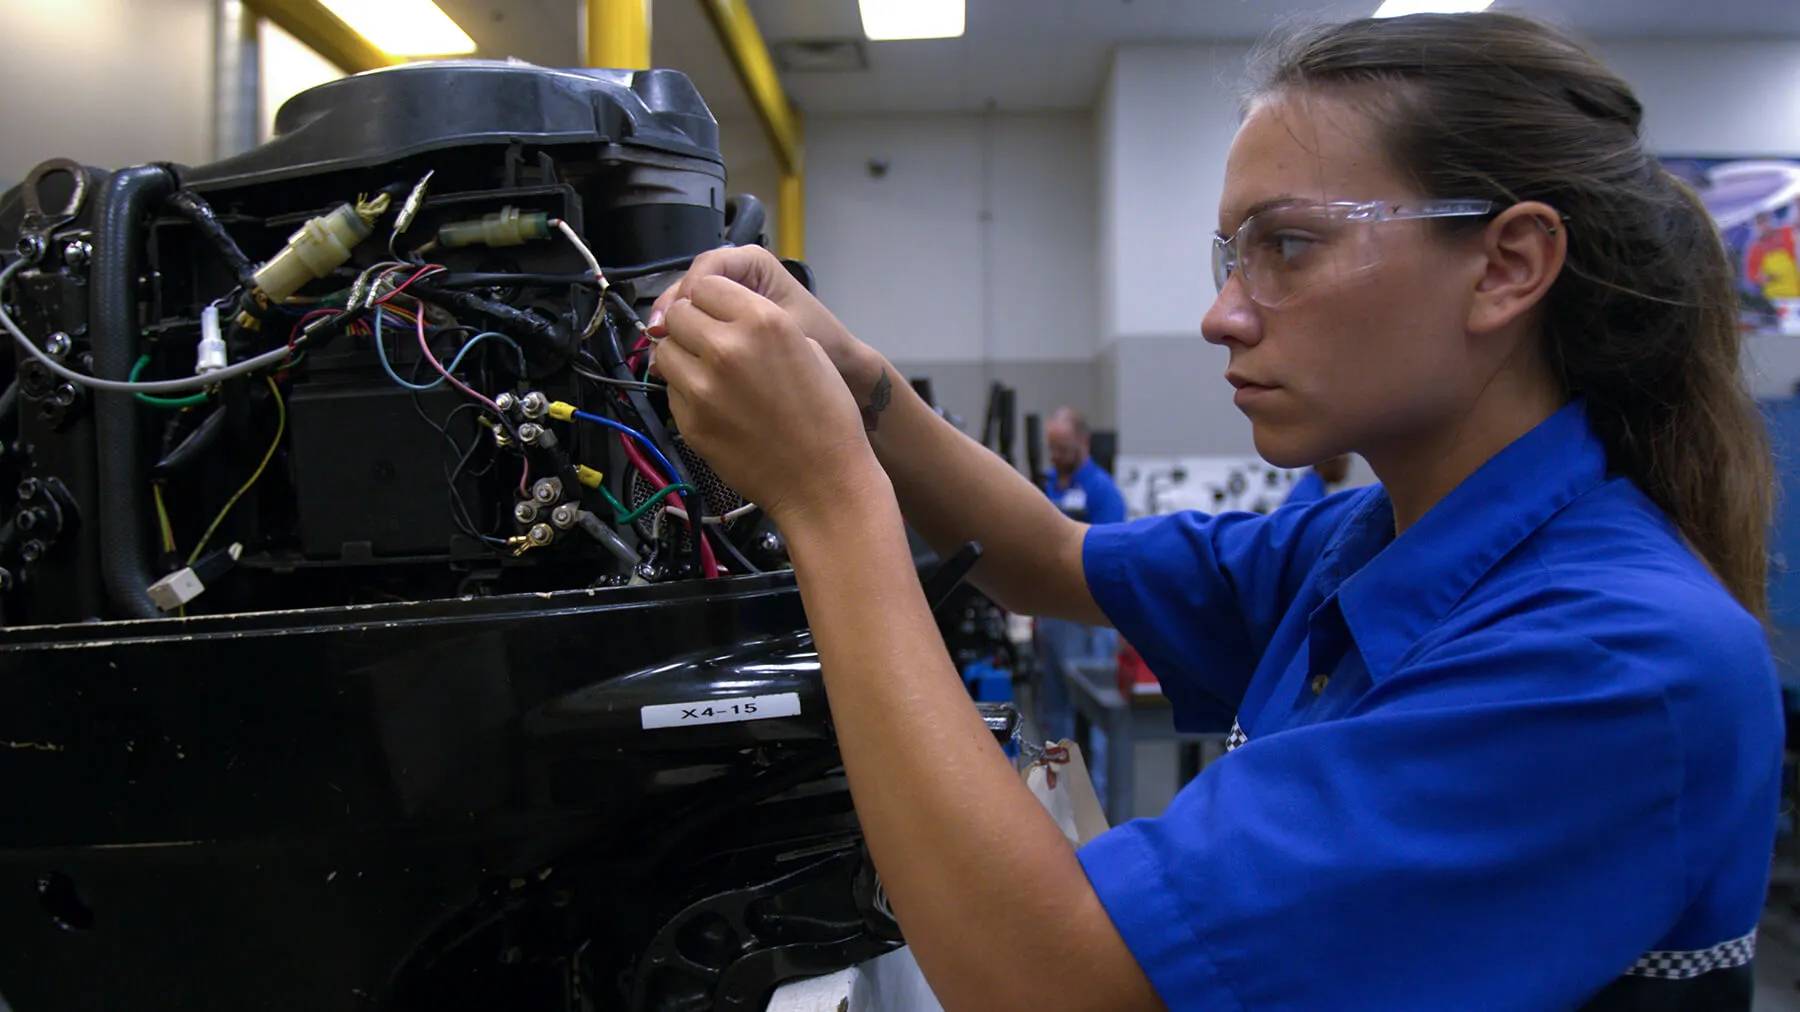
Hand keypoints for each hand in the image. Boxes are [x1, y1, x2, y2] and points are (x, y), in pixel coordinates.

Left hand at [648, 246, 887, 403]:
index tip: (715, 311)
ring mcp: (702, 387)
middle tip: (707, 341)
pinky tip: (713, 403)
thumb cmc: (827, 416)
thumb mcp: (808, 348)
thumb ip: (760, 324)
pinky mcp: (689, 421)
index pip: (705, 284)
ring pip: (665, 351)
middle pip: (678, 314)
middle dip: (689, 323)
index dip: (709, 297)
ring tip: (707, 371)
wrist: (822, 481)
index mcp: (761, 321)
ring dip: (681, 355)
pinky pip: (671, 390)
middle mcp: (726, 347)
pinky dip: (685, 391)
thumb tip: (721, 318)